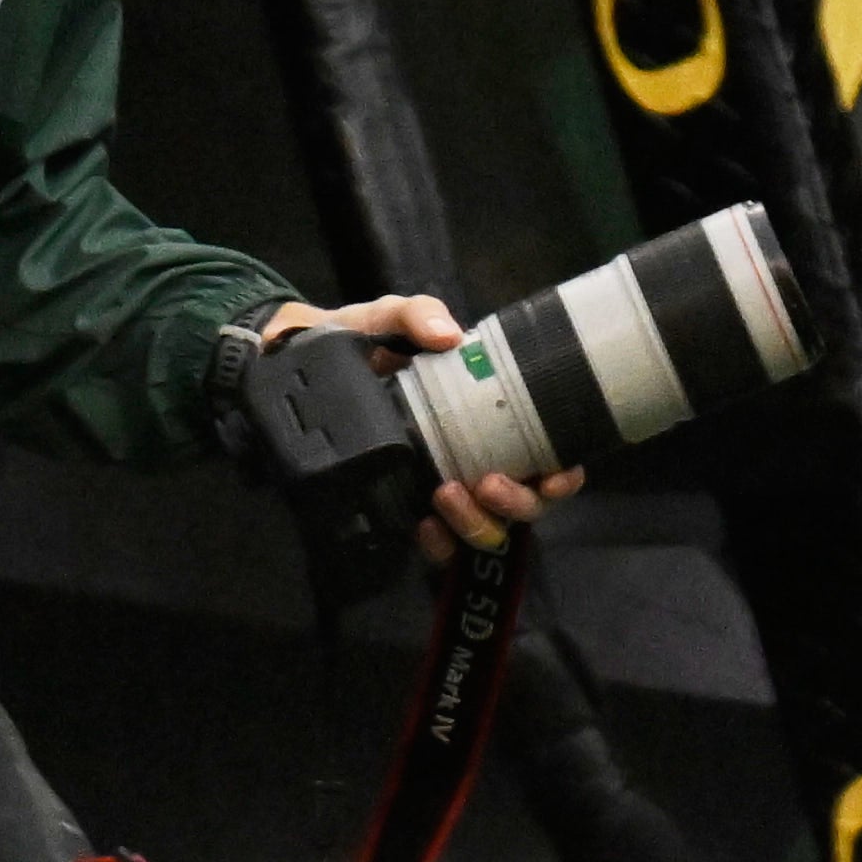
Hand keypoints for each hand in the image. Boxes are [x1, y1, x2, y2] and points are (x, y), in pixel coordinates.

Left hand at [276, 295, 574, 554]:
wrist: (297, 367)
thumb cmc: (362, 341)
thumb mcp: (391, 316)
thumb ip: (419, 314)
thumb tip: (451, 337)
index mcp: (493, 416)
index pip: (550, 455)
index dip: (564, 474)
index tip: (554, 474)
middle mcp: (479, 457)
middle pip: (526, 503)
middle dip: (516, 502)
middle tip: (487, 483)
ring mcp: (444, 487)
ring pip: (486, 530)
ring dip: (476, 521)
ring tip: (444, 494)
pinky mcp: (406, 511)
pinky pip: (439, 546)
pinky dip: (439, 543)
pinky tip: (423, 525)